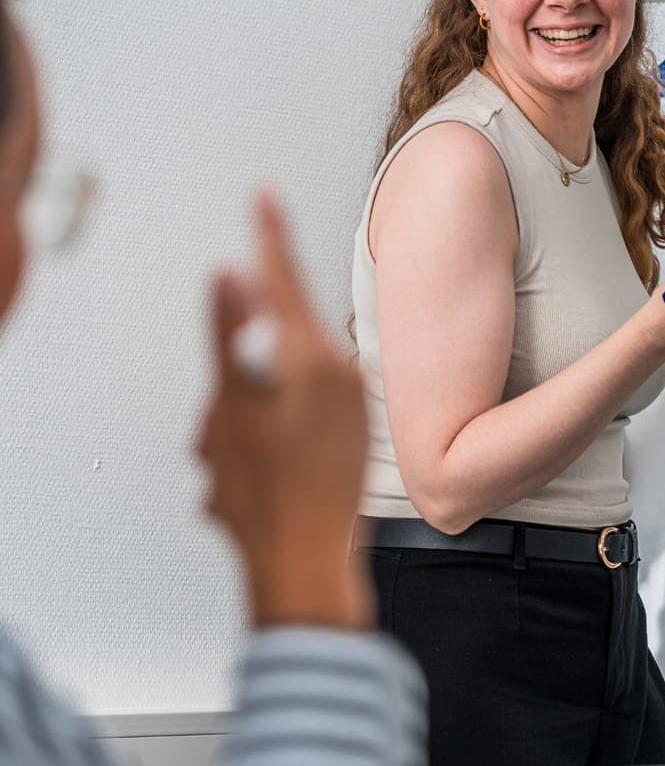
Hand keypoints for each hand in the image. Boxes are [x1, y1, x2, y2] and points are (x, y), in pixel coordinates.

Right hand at [196, 193, 371, 630]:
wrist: (308, 568)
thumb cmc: (267, 500)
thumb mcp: (228, 409)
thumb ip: (227, 335)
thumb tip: (229, 276)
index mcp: (312, 361)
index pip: (283, 280)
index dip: (267, 237)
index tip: (265, 196)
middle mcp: (343, 377)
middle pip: (270, 345)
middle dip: (230, 384)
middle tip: (211, 435)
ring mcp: (352, 410)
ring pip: (279, 386)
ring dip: (243, 419)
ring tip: (230, 469)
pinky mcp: (353, 438)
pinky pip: (299, 417)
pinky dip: (267, 438)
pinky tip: (256, 479)